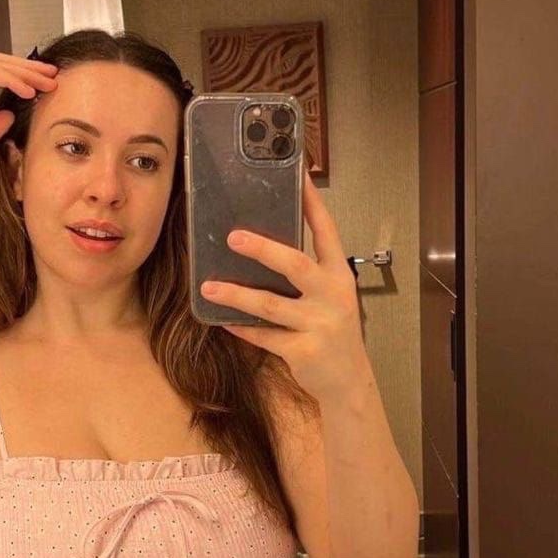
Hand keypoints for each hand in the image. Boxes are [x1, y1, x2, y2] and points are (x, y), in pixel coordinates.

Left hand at [200, 170, 370, 407]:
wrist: (349, 381)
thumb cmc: (333, 330)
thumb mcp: (329, 296)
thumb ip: (306, 274)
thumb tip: (261, 245)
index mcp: (338, 274)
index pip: (327, 231)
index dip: (312, 203)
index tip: (298, 175)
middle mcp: (332, 295)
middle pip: (295, 265)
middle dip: (263, 249)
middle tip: (232, 237)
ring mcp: (319, 324)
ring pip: (270, 304)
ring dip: (236, 294)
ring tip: (208, 286)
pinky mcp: (303, 351)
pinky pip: (264, 336)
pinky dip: (241, 327)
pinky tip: (220, 318)